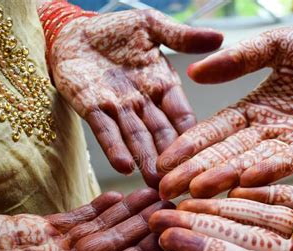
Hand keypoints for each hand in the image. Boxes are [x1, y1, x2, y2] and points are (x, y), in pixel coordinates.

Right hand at [0, 188, 172, 250]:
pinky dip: (100, 207)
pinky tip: (121, 194)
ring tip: (155, 192)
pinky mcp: (40, 233)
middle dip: (146, 225)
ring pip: (102, 229)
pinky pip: (78, 219)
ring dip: (130, 211)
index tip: (172, 231)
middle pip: (117, 245)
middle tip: (173, 203)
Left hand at [51, 9, 222, 187]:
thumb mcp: (152, 26)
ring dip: (146, 160)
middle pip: (161, 134)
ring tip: (156, 183)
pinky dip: (114, 148)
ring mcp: (119, 108)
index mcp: (163, 85)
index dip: (192, 134)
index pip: (182, 114)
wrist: (72, 30)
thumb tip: (220, 39)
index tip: (206, 155)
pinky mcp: (91, 107)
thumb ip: (183, 37)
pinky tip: (124, 166)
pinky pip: (104, 130)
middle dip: (171, 158)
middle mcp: (144, 102)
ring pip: (135, 138)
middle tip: (183, 182)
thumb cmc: (115, 29)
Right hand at [157, 27, 292, 198]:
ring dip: (225, 176)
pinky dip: (270, 169)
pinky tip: (247, 178)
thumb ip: (237, 60)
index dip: (189, 146)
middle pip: (226, 152)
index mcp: (254, 108)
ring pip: (252, 162)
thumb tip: (194, 70)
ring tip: (197, 190)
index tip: (164, 161)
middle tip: (167, 189)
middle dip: (196, 171)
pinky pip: (292, 160)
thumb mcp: (274, 46)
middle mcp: (268, 131)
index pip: (214, 131)